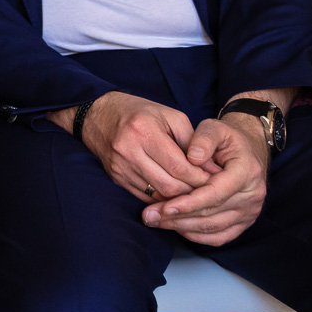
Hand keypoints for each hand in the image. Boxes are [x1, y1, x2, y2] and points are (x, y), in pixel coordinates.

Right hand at [76, 91, 212, 201]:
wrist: (96, 115)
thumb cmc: (138, 112)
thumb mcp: (170, 116)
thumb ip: (192, 141)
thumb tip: (211, 168)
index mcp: (144, 131)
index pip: (180, 167)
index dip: (201, 178)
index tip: (215, 180)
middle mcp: (129, 151)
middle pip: (170, 186)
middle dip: (193, 191)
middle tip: (208, 190)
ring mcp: (120, 167)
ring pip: (158, 195)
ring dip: (179, 198)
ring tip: (193, 192)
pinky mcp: (115, 177)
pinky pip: (145, 197)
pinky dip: (162, 198)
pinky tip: (173, 193)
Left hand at [142, 114, 270, 245]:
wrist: (247, 151)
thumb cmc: (226, 139)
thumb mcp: (215, 128)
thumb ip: (203, 139)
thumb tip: (191, 157)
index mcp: (246, 173)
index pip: (215, 193)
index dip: (189, 202)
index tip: (165, 207)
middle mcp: (252, 196)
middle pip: (211, 214)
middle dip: (178, 217)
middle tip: (150, 216)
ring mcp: (249, 212)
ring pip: (212, 228)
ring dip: (182, 227)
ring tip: (155, 221)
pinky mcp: (243, 223)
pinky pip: (218, 236)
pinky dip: (195, 235)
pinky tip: (174, 227)